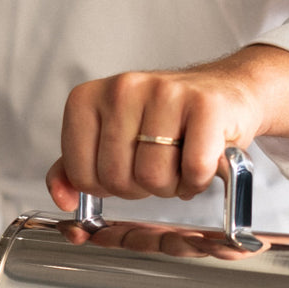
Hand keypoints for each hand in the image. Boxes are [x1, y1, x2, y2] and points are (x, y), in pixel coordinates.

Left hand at [46, 44, 288, 211]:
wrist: (226, 92)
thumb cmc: (163, 122)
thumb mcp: (108, 141)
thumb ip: (74, 169)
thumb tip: (62, 199)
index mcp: (87, 98)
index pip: (81, 175)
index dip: (105, 186)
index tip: (124, 167)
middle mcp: (121, 88)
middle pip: (117, 180)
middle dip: (140, 187)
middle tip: (158, 163)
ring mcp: (163, 93)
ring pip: (153, 179)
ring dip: (171, 185)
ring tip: (179, 159)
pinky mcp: (205, 105)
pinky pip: (193, 171)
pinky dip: (198, 179)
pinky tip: (202, 160)